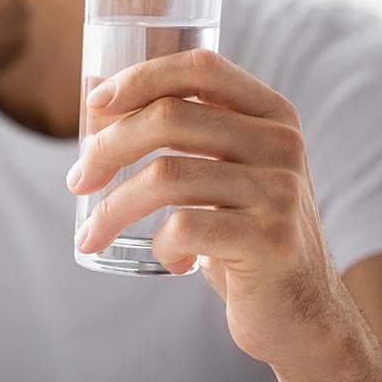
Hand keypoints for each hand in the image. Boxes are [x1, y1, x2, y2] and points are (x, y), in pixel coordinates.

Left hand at [66, 48, 356, 374]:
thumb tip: (94, 89)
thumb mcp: (224, 169)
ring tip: (93, 233)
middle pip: (169, 118)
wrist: (304, 313)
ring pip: (166, 176)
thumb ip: (180, 128)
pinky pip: (184, 228)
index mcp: (271, 114)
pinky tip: (168, 260)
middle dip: (106, 148)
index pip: (200, 67)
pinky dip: (159, 246)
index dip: (140, 77)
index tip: (94, 105)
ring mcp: (281, 192)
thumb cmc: (243, 231)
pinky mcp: (271, 241)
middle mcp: (282, 144)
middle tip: (77, 180)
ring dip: (113, 208)